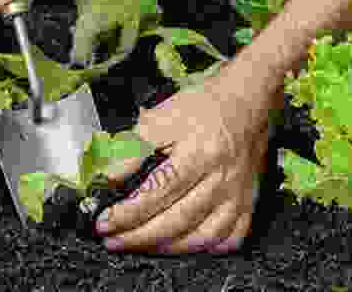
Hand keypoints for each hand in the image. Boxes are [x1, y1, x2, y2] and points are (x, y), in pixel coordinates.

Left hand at [95, 77, 270, 254]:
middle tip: (112, 240)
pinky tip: (180, 245)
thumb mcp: (161, 118)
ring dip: (165, 247)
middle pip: (178, 220)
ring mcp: (237, 195)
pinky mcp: (247, 204)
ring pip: (201, 237)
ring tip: (138, 244)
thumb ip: (133, 148)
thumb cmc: (202, 108)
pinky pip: (228, 240)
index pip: (159, 192)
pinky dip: (203, 249)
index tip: (104, 221)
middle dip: (139, 236)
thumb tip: (108, 177)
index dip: (129, 212)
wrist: (245, 102)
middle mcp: (222, 178)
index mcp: (200, 153)